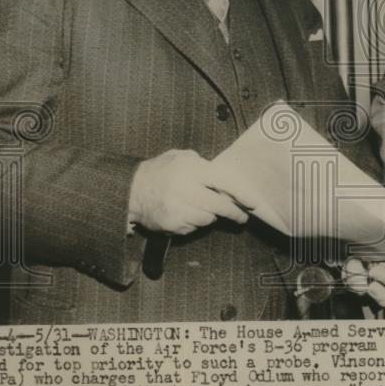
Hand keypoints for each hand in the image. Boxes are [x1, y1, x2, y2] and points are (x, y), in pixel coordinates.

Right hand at [128, 149, 252, 234]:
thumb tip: (226, 179)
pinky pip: (193, 228)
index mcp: (191, 170)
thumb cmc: (161, 170)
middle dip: (234, 212)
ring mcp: (178, 210)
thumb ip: (204, 165)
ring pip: (208, 219)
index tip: (253, 203)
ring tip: (203, 207)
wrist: (131, 190)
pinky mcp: (172, 225)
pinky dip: (195, 223)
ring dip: (211, 215)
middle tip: (242, 216)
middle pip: (220, 206)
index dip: (242, 194)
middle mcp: (186, 190)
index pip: (224, 182)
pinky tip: (187, 213)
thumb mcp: (182, 157)